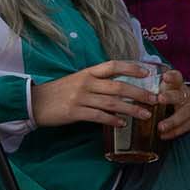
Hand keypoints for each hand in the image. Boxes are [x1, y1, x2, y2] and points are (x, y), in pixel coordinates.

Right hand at [31, 60, 159, 128]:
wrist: (34, 102)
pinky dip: (112, 120)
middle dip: (139, 93)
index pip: (113, 65)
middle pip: (118, 86)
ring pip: (112, 103)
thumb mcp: (78, 81)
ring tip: (145, 115)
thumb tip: (121, 88)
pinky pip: (98, 116)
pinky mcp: (74, 112)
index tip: (148, 72)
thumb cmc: (59, 92)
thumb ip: (97, 82)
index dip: (132, 68)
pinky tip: (122, 124)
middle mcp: (86, 82)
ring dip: (131, 109)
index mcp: (88, 72)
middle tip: (155, 99)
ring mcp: (80, 97)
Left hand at [153, 69, 189, 139]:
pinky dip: (173, 132)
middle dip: (169, 97)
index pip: (177, 77)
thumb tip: (131, 91)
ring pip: (182, 114)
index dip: (172, 77)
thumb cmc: (173, 94)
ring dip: (171, 121)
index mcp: (178, 85)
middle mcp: (186, 95)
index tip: (165, 76)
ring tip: (160, 127)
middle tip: (160, 99)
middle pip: (179, 96)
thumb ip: (154, 87)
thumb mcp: (168, 87)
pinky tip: (163, 135)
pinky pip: (184, 127)